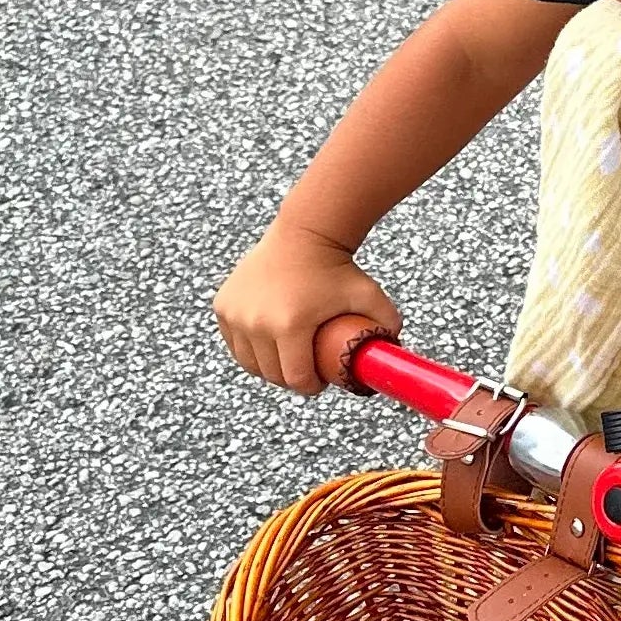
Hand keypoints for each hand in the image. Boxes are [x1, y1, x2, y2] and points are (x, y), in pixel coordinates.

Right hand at [215, 222, 399, 392]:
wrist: (304, 234)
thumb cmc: (338, 268)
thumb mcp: (371, 296)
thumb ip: (390, 324)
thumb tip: (397, 353)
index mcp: (289, 326)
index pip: (297, 379)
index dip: (311, 386)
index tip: (321, 381)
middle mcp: (256, 322)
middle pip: (272, 374)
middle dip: (291, 378)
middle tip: (306, 369)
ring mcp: (235, 314)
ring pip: (249, 363)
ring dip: (268, 367)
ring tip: (287, 359)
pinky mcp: (222, 306)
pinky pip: (235, 343)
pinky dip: (249, 348)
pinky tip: (267, 346)